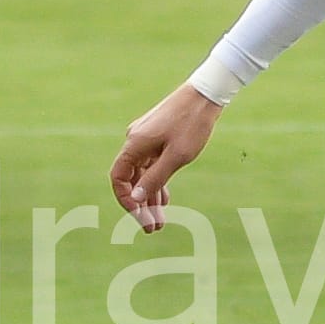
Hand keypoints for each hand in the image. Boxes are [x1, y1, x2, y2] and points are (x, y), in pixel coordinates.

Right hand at [109, 85, 222, 230]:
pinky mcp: (156, 137)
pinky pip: (151, 165)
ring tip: (160, 221)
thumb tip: (136, 199)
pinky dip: (157, 182)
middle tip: (152, 229)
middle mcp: (135, 142)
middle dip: (140, 206)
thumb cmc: (192, 124)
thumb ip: (155, 178)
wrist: (206, 94)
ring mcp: (145, 139)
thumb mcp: (176, 157)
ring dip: (150, 198)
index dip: (126, 201)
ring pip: (143, 174)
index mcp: (135, 145)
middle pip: (130, 179)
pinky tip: (164, 201)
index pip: (118, 179)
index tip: (140, 217)